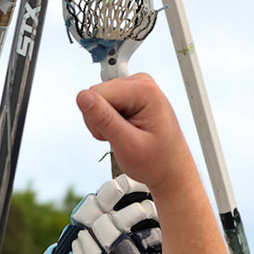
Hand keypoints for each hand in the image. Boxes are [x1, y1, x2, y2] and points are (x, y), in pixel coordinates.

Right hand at [76, 74, 196, 194]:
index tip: (118, 135)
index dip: (97, 121)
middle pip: (96, 95)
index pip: (96, 93)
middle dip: (101, 121)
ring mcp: (136, 87)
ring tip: (127, 135)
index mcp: (144, 90)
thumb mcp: (128, 146)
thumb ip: (103, 119)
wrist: (171, 170)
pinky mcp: (131, 95)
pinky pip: (104, 104)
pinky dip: (110, 122)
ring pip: (97, 100)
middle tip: (122, 138)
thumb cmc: (157, 161)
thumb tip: (83, 96)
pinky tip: (126, 130)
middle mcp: (141, 83)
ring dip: (105, 123)